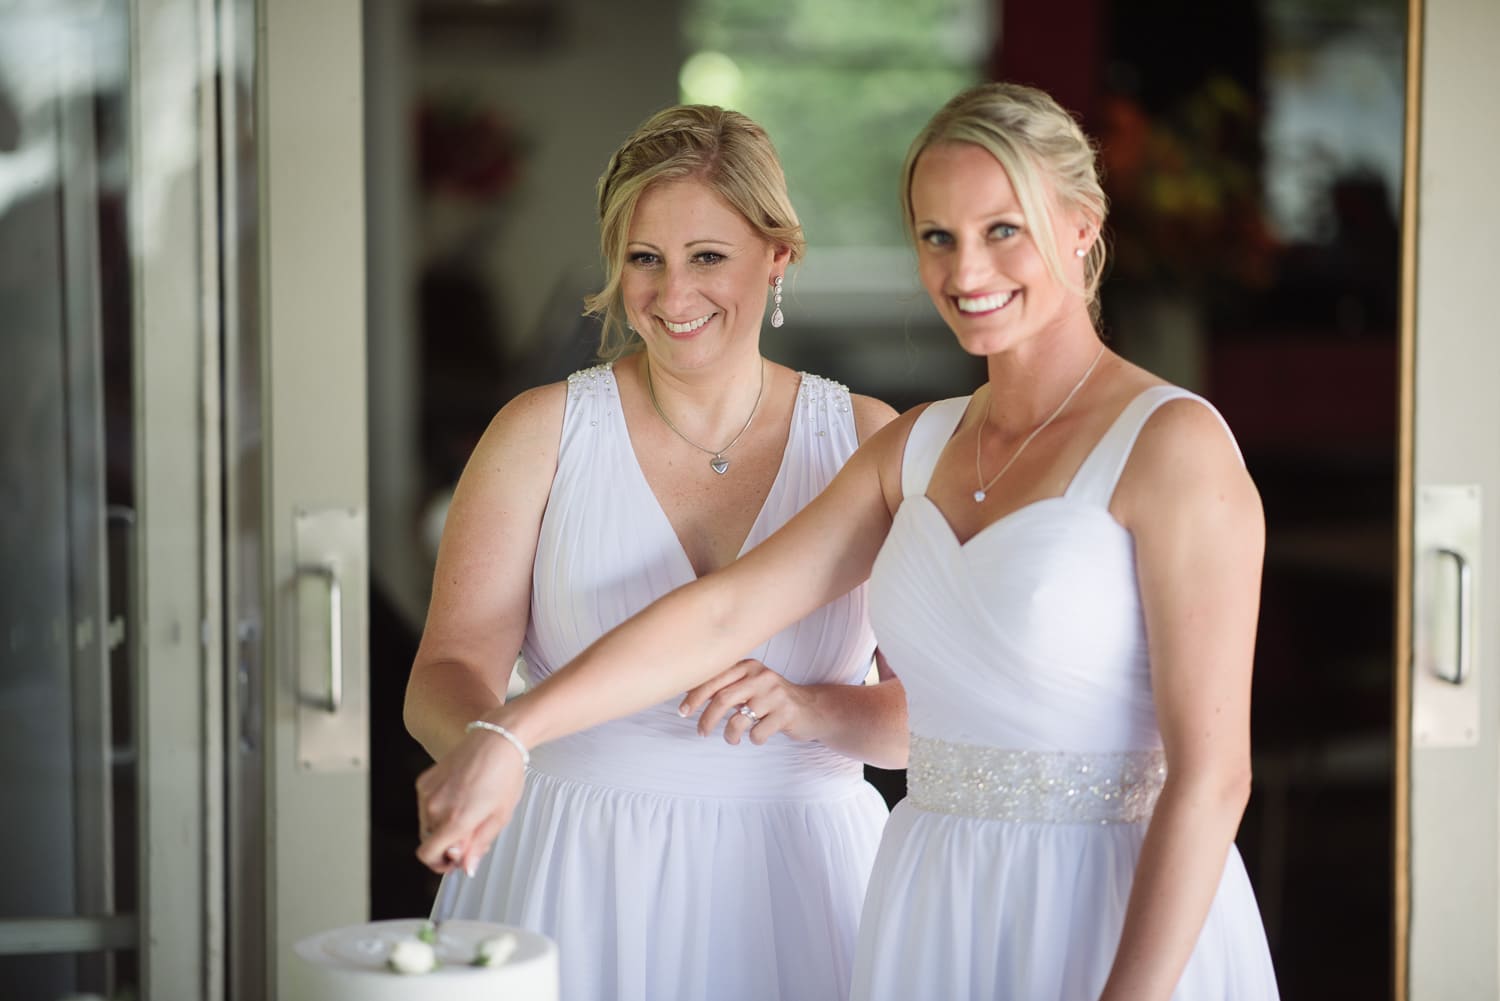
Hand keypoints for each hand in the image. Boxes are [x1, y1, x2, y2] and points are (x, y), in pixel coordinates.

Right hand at [414, 724, 526, 875]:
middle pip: (428, 841)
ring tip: (469, 810)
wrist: (498, 738)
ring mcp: (427, 792)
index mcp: (455, 820)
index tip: (456, 859)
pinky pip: (426, 805)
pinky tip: (460, 796)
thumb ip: (479, 846)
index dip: (441, 863)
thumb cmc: (504, 774)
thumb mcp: (500, 816)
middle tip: (470, 833)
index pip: (428, 855)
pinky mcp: (425, 780)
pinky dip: (439, 808)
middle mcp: (435, 807)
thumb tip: (466, 868)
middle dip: (446, 844)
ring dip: (443, 826)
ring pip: (427, 824)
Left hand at [680, 659, 819, 745]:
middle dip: (706, 719)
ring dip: (729, 735)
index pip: (714, 678)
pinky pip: (757, 733)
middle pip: (722, 699)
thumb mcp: (751, 685)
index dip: (694, 696)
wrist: (812, 709)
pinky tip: (757, 736)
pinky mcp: (786, 713)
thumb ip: (726, 687)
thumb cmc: (772, 700)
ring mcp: (775, 694)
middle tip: (701, 732)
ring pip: (738, 719)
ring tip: (732, 740)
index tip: (682, 711)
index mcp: (749, 666)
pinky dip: (752, 740)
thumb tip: (688, 694)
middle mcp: (761, 676)